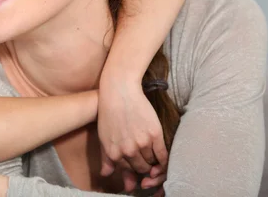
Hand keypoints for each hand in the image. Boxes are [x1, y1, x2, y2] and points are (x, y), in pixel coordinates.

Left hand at [98, 75, 167, 190]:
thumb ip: (106, 159)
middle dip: (144, 167)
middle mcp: (128, 151)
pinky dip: (164, 160)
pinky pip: (163, 155)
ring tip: (152, 155)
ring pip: (152, 162)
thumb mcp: (103, 137)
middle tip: (147, 162)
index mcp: (113, 153)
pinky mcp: (155, 135)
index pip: (128, 172)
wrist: (119, 91)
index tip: (138, 170)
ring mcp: (142, 143)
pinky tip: (161, 157)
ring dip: (153, 161)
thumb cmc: (109, 112)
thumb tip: (106, 176)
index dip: (134, 172)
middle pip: (141, 168)